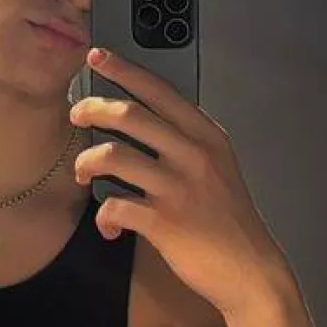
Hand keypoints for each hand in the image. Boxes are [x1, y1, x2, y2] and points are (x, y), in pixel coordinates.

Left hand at [70, 46, 286, 312]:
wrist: (250, 270)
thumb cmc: (227, 219)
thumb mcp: (218, 167)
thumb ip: (187, 142)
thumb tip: (141, 122)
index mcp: (206, 136)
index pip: (160, 91)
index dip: (124, 70)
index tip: (96, 57)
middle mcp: (193, 155)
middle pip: (129, 115)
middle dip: (92, 108)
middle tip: (76, 114)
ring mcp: (178, 188)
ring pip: (113, 156)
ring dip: (86, 162)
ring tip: (82, 172)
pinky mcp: (164, 222)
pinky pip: (114, 206)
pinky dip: (103, 216)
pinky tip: (108, 225)